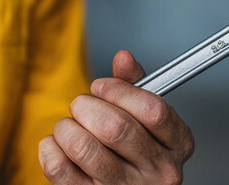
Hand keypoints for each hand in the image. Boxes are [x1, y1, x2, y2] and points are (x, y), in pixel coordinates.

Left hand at [38, 50, 194, 183]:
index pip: (152, 110)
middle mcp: (159, 171)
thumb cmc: (137, 152)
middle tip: (81, 106)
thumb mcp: (147, 118)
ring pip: (85, 148)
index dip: (118, 91)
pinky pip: (60, 169)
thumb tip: (124, 58)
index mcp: (178, 144)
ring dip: (66, 128)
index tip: (101, 87)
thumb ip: (135, 86)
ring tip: (69, 127)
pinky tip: (59, 145)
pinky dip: (50, 149)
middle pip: (116, 128)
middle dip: (87, 107)